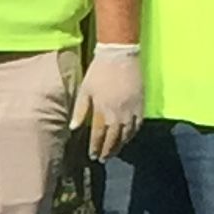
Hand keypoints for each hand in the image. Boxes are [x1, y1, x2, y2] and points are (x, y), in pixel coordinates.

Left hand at [70, 43, 143, 158]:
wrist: (120, 55)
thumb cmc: (99, 71)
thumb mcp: (85, 90)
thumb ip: (80, 110)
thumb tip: (73, 128)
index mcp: (103, 110)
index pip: (99, 135)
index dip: (96, 147)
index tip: (93, 155)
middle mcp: (118, 113)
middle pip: (114, 138)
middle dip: (108, 150)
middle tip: (103, 159)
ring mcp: (131, 110)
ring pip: (127, 134)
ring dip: (120, 146)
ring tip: (114, 152)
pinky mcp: (141, 104)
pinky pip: (138, 125)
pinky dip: (133, 134)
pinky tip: (128, 138)